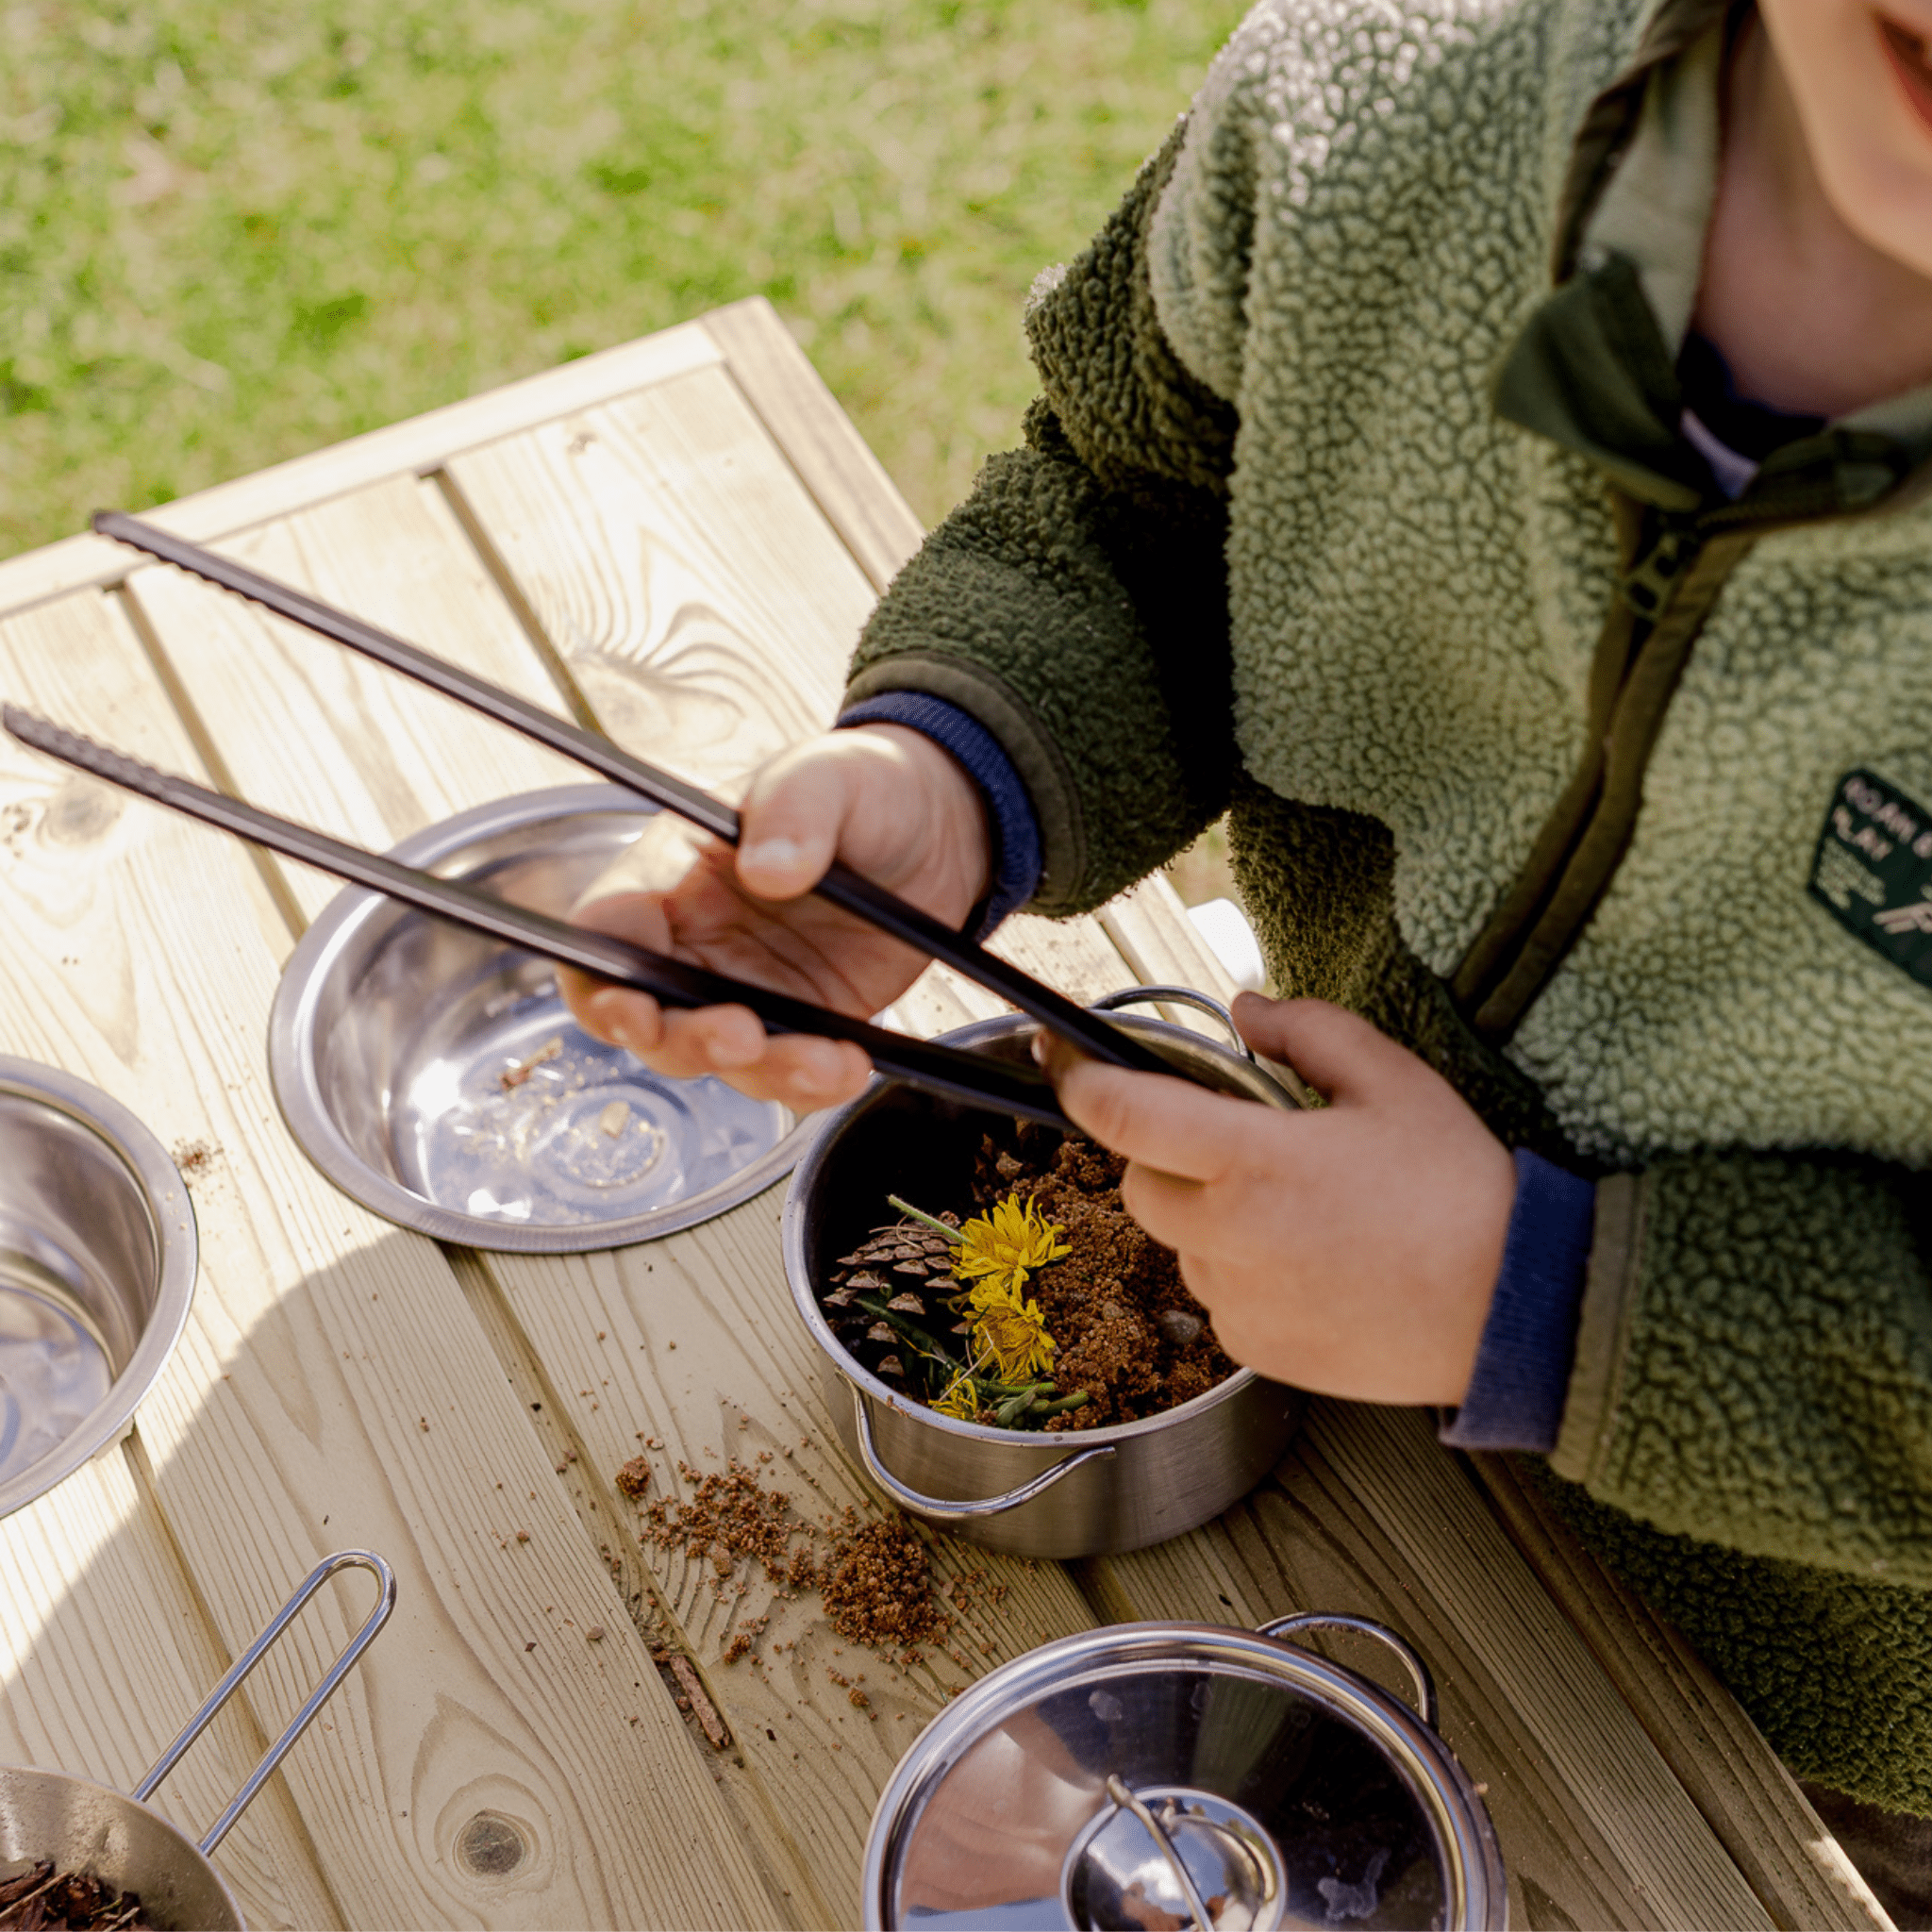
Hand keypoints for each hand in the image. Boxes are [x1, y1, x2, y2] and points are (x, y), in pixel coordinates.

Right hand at [559, 725, 991, 1109]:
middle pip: (649, 1018)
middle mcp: (695, 942)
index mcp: (671, 876)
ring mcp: (747, 989)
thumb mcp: (827, 776)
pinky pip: (788, 1070)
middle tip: (738, 1036)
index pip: (603, 936)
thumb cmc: (861, 785)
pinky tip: (850, 1065)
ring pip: (720, 1059)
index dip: (600, 982)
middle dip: (684, 1041)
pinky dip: (814, 1083)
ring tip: (823, 1059)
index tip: (635, 1007)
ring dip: (762, 1071)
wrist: (940, 827)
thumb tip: (765, 868)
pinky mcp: (801, 1021)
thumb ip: (792, 811)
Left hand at [1039, 994, 1515, 1405]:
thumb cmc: (1459, 1190)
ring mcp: (1239, 1301)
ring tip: (1301, 1214)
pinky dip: (1244, 1275)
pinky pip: (1218, 1299)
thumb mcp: (1393, 1082)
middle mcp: (1230, 1237)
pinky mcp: (1257, 1351)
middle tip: (1241, 1148)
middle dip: (1168, 1157)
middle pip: (1141, 1185)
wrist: (1513, 1310)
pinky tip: (1314, 1265)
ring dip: (1211, 1220)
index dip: (1081, 1083)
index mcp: (1253, 1160)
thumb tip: (1244, 1009)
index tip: (1064, 1064)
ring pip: (1181, 1246)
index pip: (1124, 1116)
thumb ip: (1309, 1031)